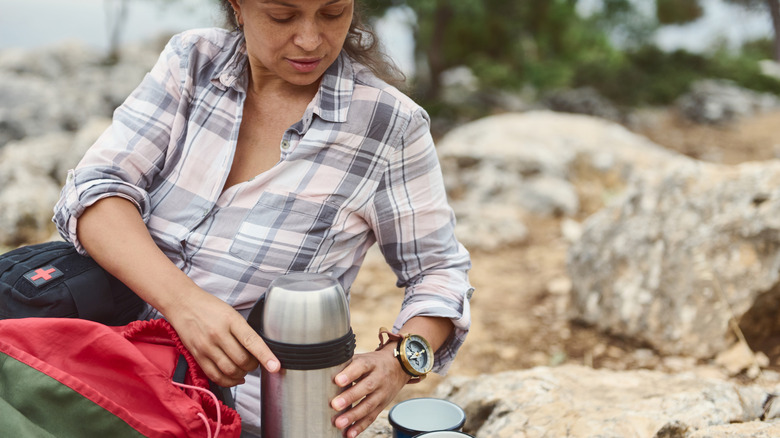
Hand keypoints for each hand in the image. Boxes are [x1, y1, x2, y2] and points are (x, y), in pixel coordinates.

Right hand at [165, 288, 279, 386]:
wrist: (182, 303)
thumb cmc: (210, 307)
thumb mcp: (231, 313)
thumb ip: (244, 331)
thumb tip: (259, 351)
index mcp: (231, 320)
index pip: (252, 341)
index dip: (265, 356)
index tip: (275, 366)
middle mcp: (218, 334)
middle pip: (242, 360)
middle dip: (253, 366)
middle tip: (255, 363)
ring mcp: (206, 346)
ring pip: (229, 371)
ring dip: (242, 375)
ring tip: (244, 369)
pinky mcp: (197, 356)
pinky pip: (215, 376)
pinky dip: (228, 382)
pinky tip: (234, 378)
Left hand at [330, 346, 409, 437]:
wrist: (398, 367)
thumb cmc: (374, 363)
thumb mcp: (363, 357)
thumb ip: (347, 363)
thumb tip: (326, 370)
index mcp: (371, 363)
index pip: (361, 367)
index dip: (350, 374)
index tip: (337, 381)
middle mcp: (378, 378)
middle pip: (366, 387)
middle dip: (350, 397)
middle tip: (335, 405)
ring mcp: (382, 393)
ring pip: (369, 405)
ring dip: (353, 416)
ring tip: (339, 423)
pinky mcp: (382, 405)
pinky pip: (371, 417)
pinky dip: (360, 426)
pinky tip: (349, 433)